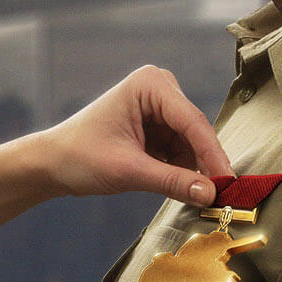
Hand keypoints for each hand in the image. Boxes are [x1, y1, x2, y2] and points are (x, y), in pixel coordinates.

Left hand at [30, 65, 233, 206]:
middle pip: (195, 131)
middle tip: (221, 196)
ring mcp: (158, 107)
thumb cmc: (80, 156)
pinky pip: (180, 150)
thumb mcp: (128, 170)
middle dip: (205, 163)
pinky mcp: (157, 127)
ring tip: (198, 196)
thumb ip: (171, 181)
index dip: (212, 154)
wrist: (52, 163)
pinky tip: (183, 188)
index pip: (191, 121)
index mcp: (149, 84)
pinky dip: (182, 170)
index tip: (229, 182)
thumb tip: (209, 194)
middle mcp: (158, 89)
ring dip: (193, 169)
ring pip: (191, 143)